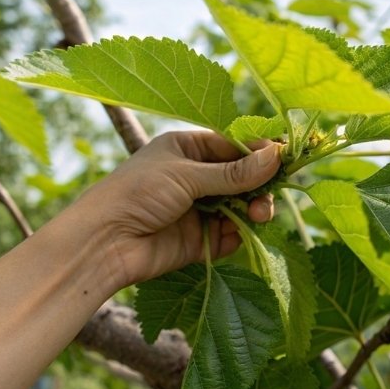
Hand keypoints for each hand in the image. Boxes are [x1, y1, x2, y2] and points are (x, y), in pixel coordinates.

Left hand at [72, 131, 280, 285]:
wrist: (103, 243)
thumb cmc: (136, 193)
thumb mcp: (186, 175)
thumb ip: (233, 172)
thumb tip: (277, 157)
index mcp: (186, 150)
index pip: (233, 145)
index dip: (259, 152)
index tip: (285, 158)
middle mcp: (194, 177)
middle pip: (241, 177)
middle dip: (258, 184)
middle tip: (269, 195)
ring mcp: (197, 209)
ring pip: (239, 206)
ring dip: (253, 209)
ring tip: (259, 215)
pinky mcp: (198, 240)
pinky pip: (229, 234)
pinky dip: (239, 233)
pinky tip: (240, 232)